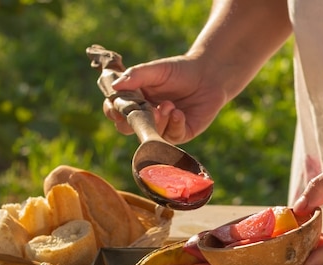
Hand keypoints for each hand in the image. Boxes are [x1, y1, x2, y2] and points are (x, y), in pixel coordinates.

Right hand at [103, 55, 228, 143]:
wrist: (209, 75)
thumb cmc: (180, 70)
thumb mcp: (156, 70)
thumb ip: (136, 76)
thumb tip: (114, 86)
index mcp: (135, 100)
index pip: (115, 110)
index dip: (113, 111)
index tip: (116, 107)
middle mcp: (146, 116)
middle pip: (127, 128)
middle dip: (134, 120)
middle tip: (147, 109)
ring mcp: (162, 127)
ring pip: (150, 133)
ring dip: (159, 120)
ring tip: (170, 104)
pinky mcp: (180, 133)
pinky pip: (171, 136)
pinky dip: (174, 124)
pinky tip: (179, 113)